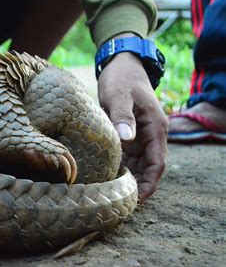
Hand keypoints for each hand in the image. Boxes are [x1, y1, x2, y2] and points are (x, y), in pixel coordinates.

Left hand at [97, 42, 167, 201]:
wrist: (121, 65)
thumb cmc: (121, 79)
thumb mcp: (119, 96)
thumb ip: (122, 116)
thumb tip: (126, 139)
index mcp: (156, 128)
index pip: (158, 164)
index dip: (150, 184)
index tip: (138, 199)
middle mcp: (151, 135)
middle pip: (149, 168)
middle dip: (139, 185)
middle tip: (120, 201)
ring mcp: (140, 134)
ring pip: (138, 164)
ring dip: (130, 178)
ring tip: (113, 193)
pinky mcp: (129, 132)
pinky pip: (128, 155)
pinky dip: (122, 166)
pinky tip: (107, 176)